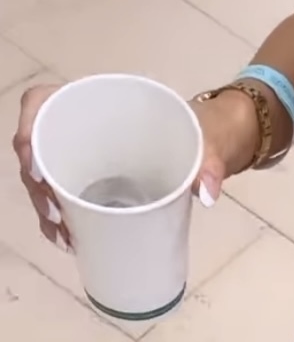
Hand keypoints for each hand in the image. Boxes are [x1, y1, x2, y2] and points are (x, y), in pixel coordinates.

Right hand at [13, 83, 259, 241]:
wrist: (216, 141)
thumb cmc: (206, 129)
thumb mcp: (210, 139)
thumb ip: (210, 161)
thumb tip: (206, 193)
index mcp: (104, 103)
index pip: (43, 101)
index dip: (29, 128)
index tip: (38, 167)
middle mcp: (85, 126)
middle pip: (38, 147)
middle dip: (37, 185)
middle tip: (57, 217)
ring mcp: (88, 153)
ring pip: (46, 176)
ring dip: (46, 207)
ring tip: (65, 237)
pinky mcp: (95, 178)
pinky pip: (64, 195)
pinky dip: (62, 219)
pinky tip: (70, 240)